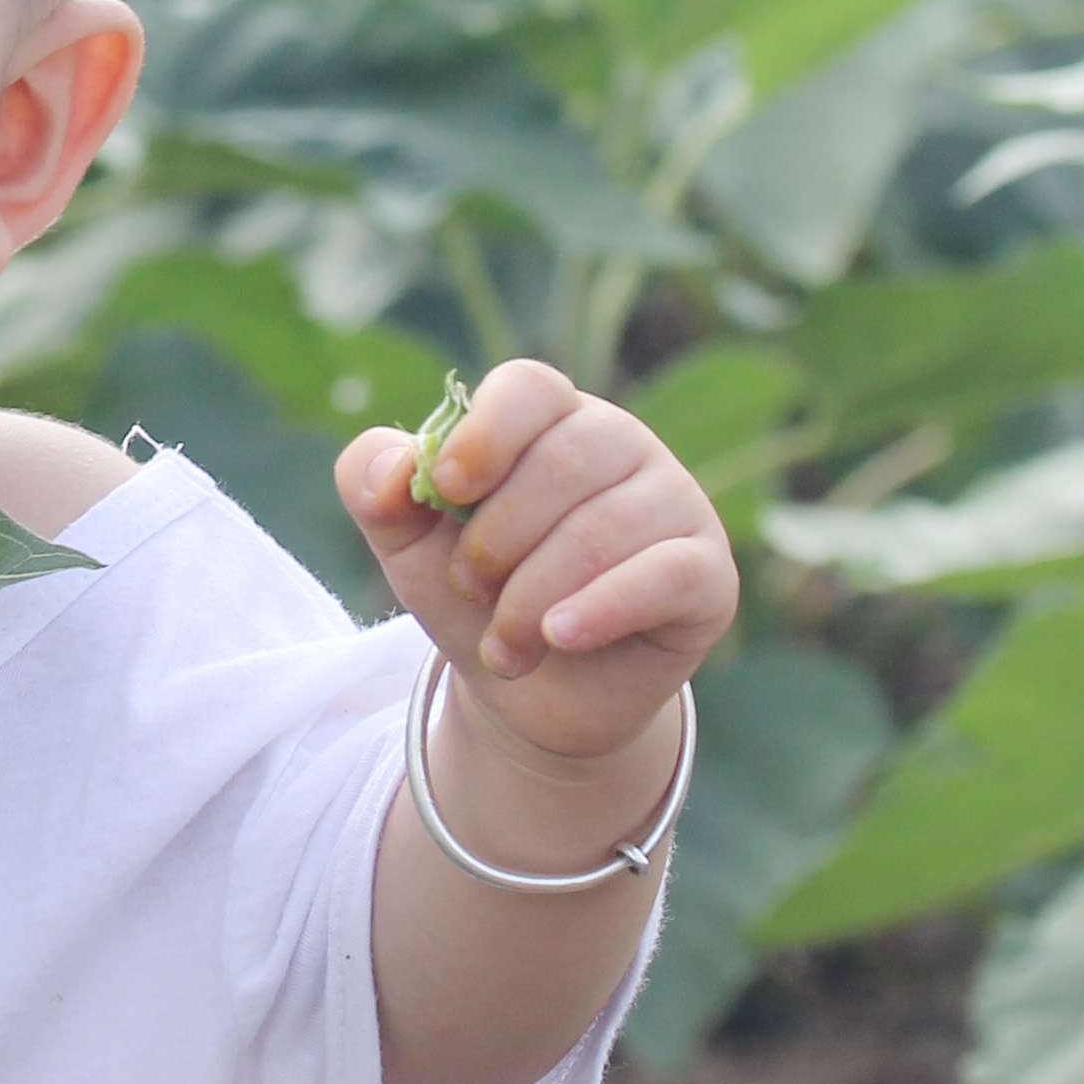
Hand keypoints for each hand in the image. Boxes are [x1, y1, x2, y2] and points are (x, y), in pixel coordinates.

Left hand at [336, 359, 736, 773]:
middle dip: (496, 540)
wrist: (531, 696)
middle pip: (562, 461)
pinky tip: (561, 636)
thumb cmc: (474, 595)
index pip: (530, 387)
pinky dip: (602, 606)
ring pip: (604, 527)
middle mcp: (622, 445)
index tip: (446, 488)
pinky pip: (665, 574)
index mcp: (551, 419)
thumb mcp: (405, 541)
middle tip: (469, 589)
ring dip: (532, 599)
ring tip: (503, 646)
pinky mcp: (708, 573)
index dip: (485, 433)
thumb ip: (374, 485)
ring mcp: (675, 503)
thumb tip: (392, 470)